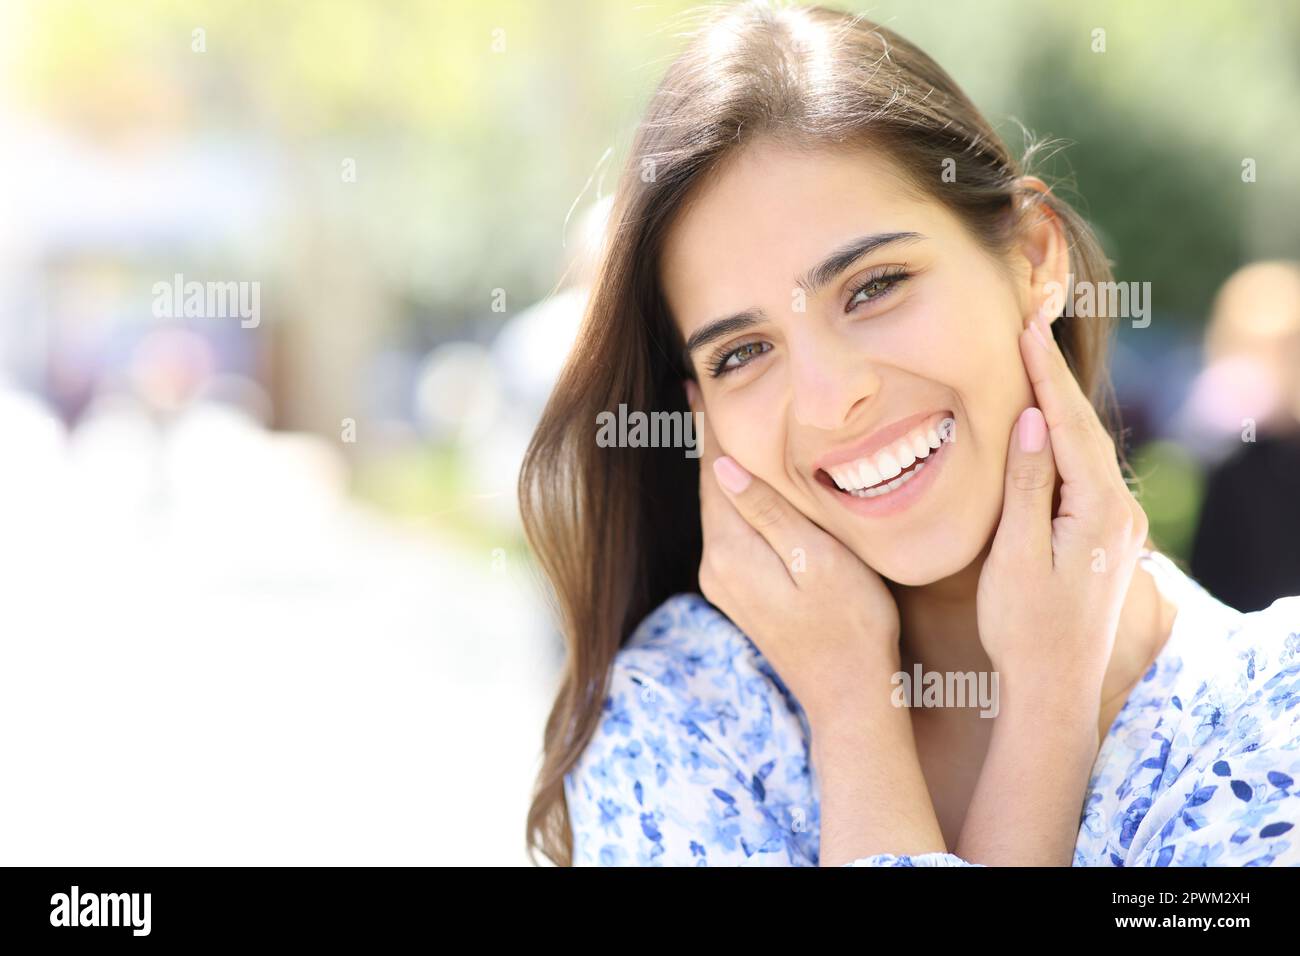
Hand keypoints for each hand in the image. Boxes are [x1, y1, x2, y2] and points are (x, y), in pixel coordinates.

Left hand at [685, 381, 900, 728]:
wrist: (850, 698)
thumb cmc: (851, 625)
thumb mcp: (817, 560)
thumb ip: (768, 512)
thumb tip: (721, 464)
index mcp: (730, 552)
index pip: (714, 472)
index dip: (709, 425)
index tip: (696, 382)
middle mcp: (716, 566)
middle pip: (711, 486)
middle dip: (710, 438)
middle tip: (702, 386)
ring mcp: (725, 583)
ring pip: (721, 507)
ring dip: (723, 466)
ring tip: (721, 420)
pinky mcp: (741, 592)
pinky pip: (732, 528)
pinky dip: (736, 496)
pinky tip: (745, 479)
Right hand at [975, 307, 1149, 703]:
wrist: (1053, 689)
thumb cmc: (1024, 627)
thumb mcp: (1016, 555)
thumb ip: (1028, 486)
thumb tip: (1032, 421)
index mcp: (1100, 511)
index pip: (1070, 426)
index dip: (1045, 376)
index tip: (1024, 329)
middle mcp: (1120, 513)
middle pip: (1085, 429)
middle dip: (1055, 377)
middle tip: (1032, 323)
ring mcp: (1116, 527)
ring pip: (1085, 450)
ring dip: (1059, 405)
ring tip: (1036, 358)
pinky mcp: (1103, 539)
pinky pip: (1082, 474)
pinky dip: (1062, 440)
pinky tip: (1046, 423)